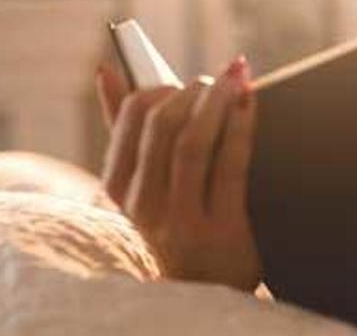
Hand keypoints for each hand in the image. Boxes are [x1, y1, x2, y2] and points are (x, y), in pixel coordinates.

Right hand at [95, 57, 261, 291]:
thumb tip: (106, 71)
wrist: (212, 285)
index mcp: (119, 187)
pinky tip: (250, 104)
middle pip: (162, 125)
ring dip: (218, 101)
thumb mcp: (146, 182)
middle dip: (194, 92)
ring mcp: (179, 220)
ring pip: (193, 142)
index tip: (185, 81)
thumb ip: (125, 130)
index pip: (130, 118)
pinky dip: (241, 125)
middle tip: (218, 80)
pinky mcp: (219, 230)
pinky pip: (230, 165)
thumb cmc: (180, 218)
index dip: (162, 88)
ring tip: (237, 81)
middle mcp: (143, 205)